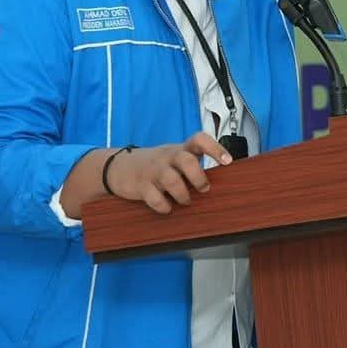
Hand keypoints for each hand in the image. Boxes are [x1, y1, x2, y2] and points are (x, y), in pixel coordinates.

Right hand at [106, 132, 231, 213]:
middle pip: (187, 160)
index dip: (215, 148)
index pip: (199, 140)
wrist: (119, 167)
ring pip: (171, 180)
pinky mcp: (141, 186)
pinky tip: (167, 208)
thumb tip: (219, 181)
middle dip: (198, 177)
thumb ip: (192, 165)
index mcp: (179, 149)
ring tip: (185, 201)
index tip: (227, 161)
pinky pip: (154, 197)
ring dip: (183, 195)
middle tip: (204, 188)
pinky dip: (163, 206)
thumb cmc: (155, 165)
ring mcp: (153, 171)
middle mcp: (168, 157)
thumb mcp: (174, 158)